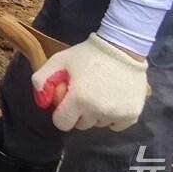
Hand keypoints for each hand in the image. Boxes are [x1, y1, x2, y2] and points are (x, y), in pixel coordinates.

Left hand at [32, 33, 148, 132]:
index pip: (62, 123)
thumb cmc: (89, 53)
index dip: (62, 113)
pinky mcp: (132, 115)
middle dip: (79, 112)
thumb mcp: (60, 59)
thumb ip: (42, 78)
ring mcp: (116, 114)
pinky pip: (116, 125)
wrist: (122, 46)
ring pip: (99, 124)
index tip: (67, 102)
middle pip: (81, 124)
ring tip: (100, 92)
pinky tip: (113, 99)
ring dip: (97, 113)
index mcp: (79, 99)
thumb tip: (40, 100)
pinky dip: (113, 116)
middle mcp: (98, 111)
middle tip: (84, 93)